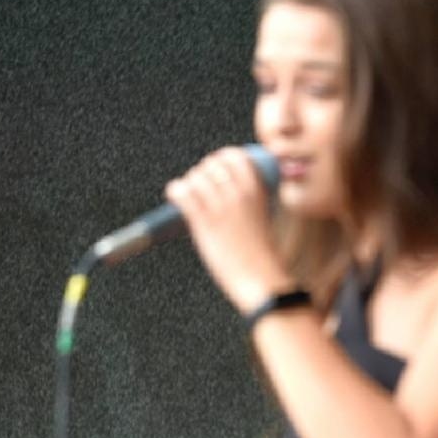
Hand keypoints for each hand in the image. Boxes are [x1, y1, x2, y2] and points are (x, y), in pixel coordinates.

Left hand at [165, 147, 294, 314]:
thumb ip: (248, 202)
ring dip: (190, 183)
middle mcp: (239, 194)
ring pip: (196, 177)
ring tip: (189, 197)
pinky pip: (182, 193)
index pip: (235, 157)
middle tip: (200, 187)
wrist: (260, 280)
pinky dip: (176, 191)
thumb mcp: (262, 220)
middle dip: (203, 172)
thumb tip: (225, 192)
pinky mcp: (204, 222)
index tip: (216, 170)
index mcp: (257, 191)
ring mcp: (221, 207)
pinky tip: (176, 198)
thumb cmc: (262, 257)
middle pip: (213, 164)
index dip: (221, 160)